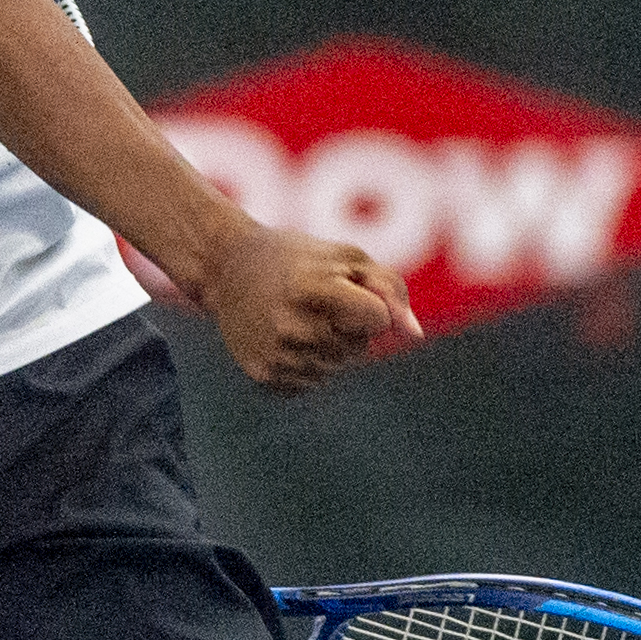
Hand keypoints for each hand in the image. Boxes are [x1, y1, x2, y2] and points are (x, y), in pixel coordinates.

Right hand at [199, 216, 419, 392]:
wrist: (226, 267)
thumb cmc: (299, 258)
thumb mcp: (347, 257)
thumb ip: (390, 290)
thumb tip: (414, 335)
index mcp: (313, 288)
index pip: (377, 320)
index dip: (369, 306)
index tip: (343, 291)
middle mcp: (292, 324)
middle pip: (359, 348)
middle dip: (348, 327)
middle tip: (314, 302)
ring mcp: (276, 353)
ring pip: (336, 368)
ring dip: (329, 347)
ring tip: (298, 318)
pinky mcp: (264, 375)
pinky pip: (311, 383)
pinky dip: (306, 364)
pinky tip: (285, 339)